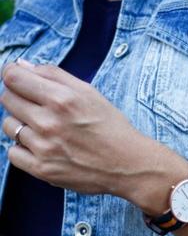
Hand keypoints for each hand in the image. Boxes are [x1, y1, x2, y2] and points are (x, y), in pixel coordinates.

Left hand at [0, 58, 145, 195]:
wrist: (127, 165)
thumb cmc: (111, 128)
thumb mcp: (89, 92)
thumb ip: (54, 75)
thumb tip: (21, 66)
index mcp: (61, 99)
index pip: (12, 78)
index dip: (12, 75)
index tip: (17, 80)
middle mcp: (49, 122)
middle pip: (7, 99)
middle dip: (18, 98)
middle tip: (36, 106)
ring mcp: (44, 147)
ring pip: (9, 126)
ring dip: (21, 124)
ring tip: (42, 129)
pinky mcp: (42, 169)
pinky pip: (12, 153)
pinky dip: (22, 149)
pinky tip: (40, 147)